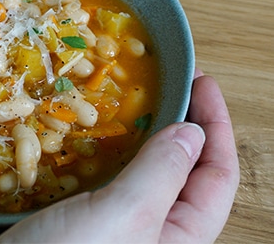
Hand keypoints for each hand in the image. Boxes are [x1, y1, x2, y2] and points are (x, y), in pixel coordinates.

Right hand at [0, 70, 239, 242]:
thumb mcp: (124, 215)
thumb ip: (162, 172)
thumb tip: (193, 132)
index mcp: (182, 237)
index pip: (218, 174)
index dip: (216, 124)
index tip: (200, 82)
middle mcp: (157, 231)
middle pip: (188, 170)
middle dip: (184, 124)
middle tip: (169, 84)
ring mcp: (123, 225)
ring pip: (149, 171)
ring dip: (148, 133)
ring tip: (138, 99)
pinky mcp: (91, 219)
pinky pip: (114, 176)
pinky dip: (113, 148)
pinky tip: (98, 130)